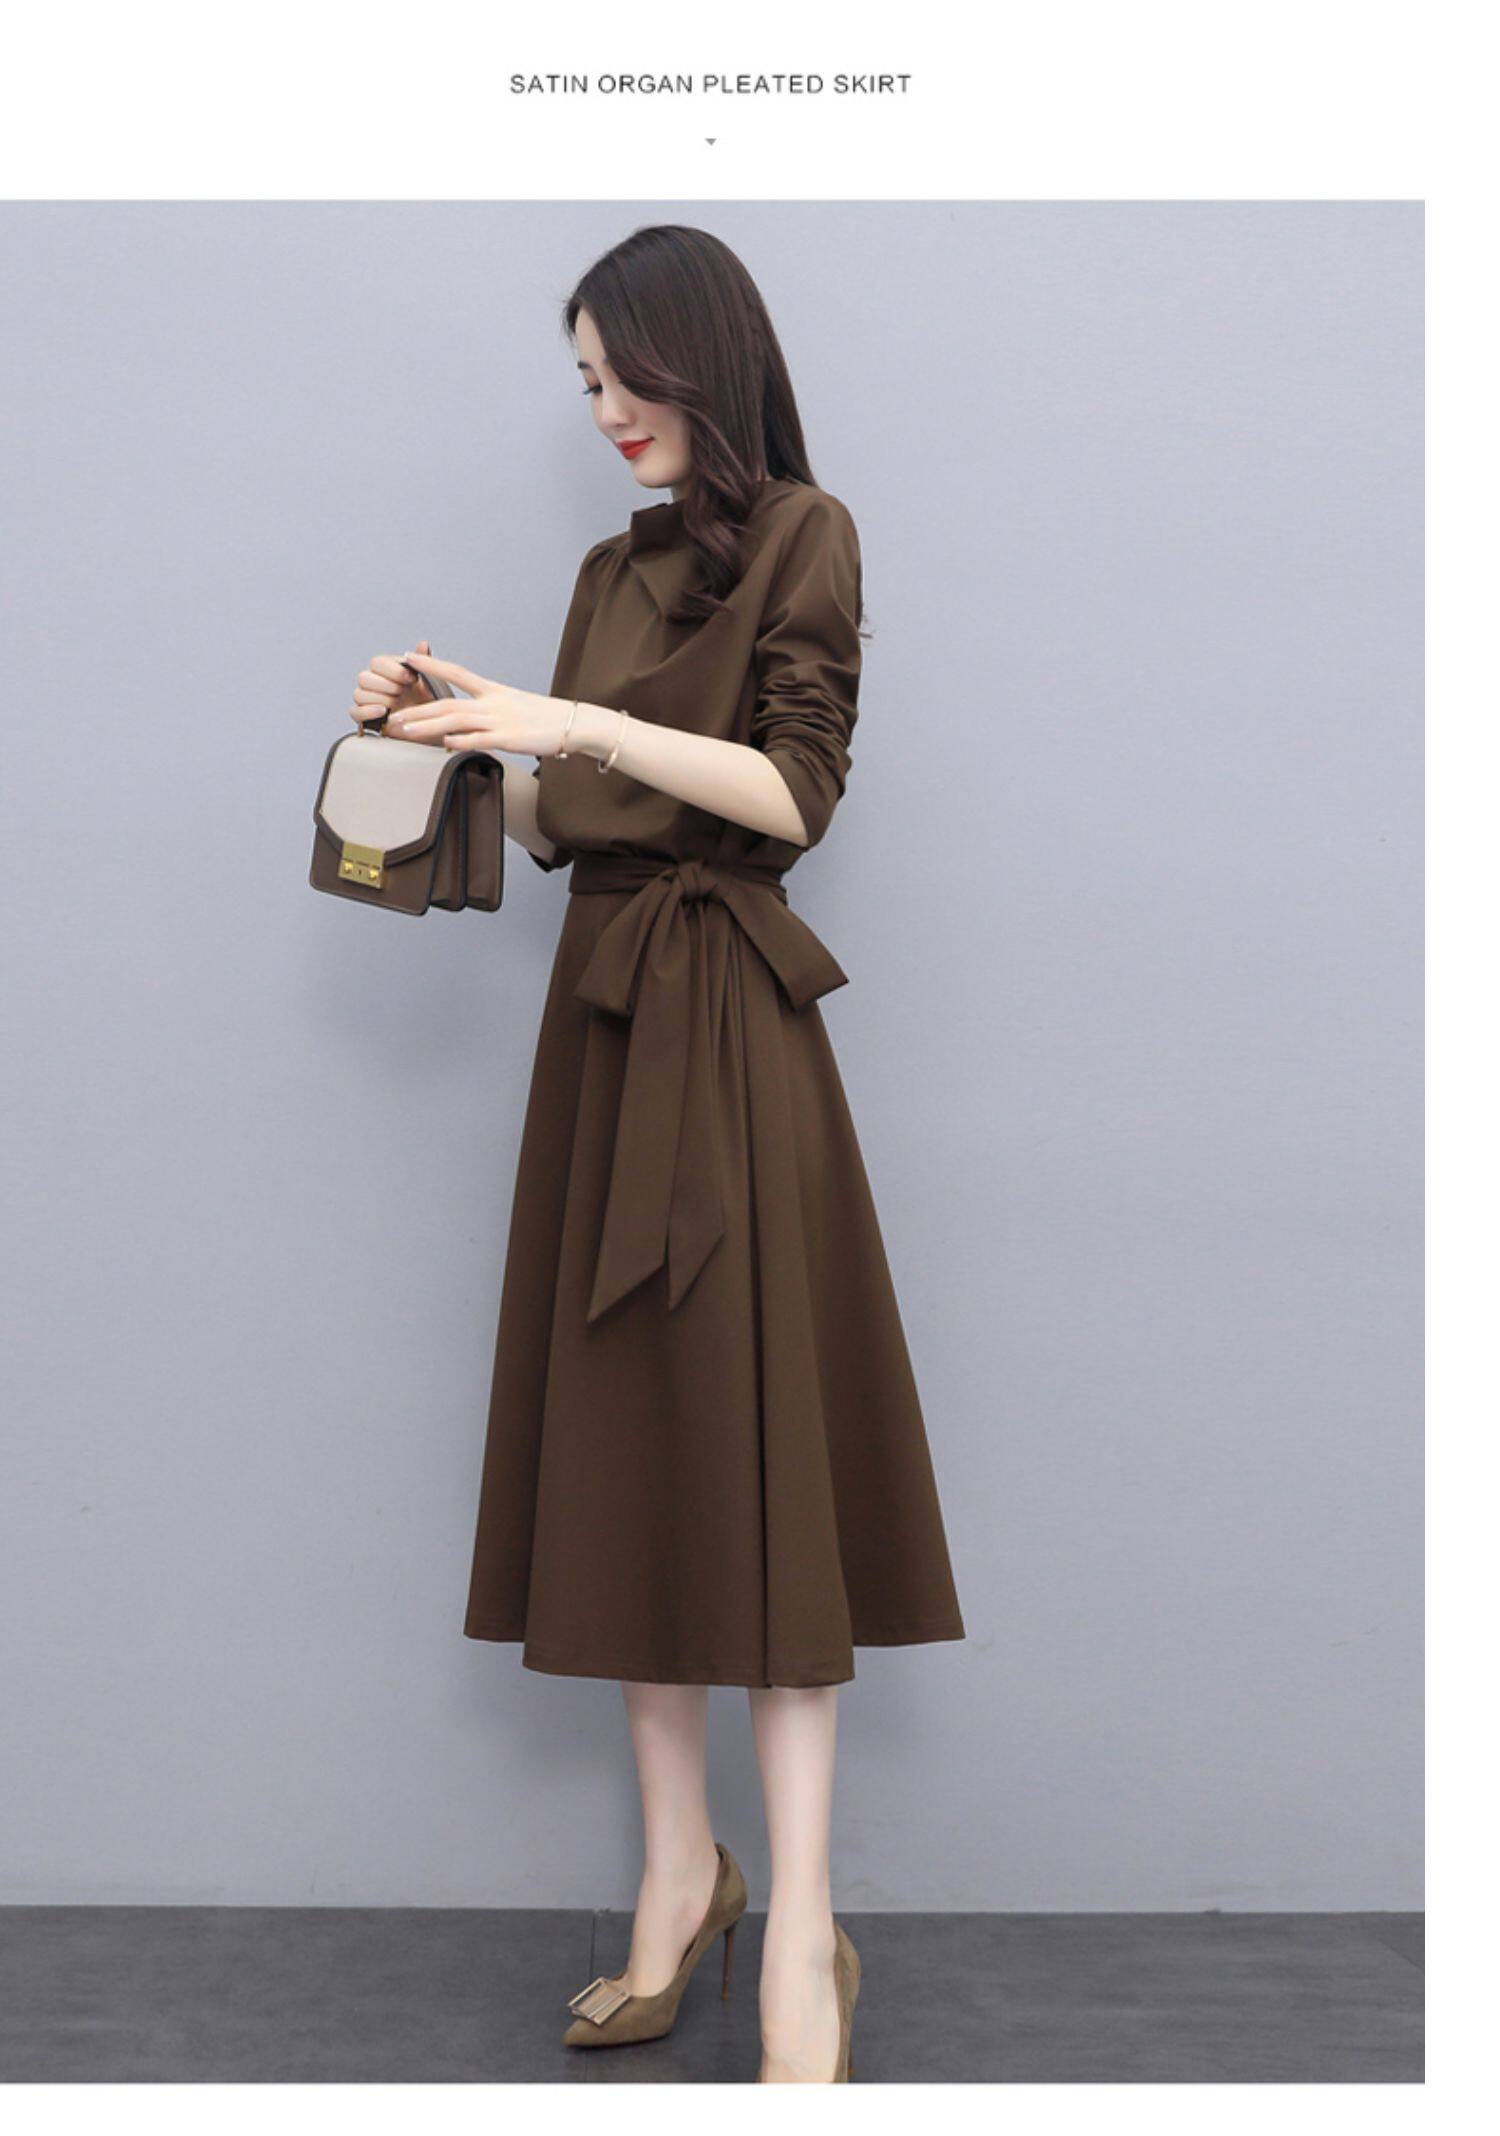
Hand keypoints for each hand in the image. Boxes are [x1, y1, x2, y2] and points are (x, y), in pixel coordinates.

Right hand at [349, 639, 441, 740]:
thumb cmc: (427, 701)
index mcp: (386, 670)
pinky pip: (355, 712)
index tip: (411, 679)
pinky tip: (383, 712)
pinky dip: (368, 712)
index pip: (377, 662)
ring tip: (396, 704)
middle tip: (402, 692)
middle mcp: (373, 683)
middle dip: (386, 685)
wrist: (428, 725)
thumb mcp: (431, 681)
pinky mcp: (365, 718)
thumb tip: (423, 643)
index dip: (393, 670)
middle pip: (364, 677)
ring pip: (359, 694)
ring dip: (380, 699)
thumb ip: (424, 662)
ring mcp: (367, 700)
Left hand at [396, 652, 575, 755]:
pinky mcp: (510, 738)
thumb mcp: (514, 705)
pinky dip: (462, 741)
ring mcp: (501, 720)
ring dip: (429, 726)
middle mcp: (493, 702)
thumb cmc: (544, 717)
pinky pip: (482, 739)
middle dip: (419, 710)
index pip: (457, 672)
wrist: (572, 723)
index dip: (432, 665)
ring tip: (407, 731)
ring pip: (457, 720)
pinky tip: (445, 744)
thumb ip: (489, 710)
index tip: (408, 658)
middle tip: (395, 715)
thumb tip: (469, 722)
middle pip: (448, 703)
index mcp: (493, 691)